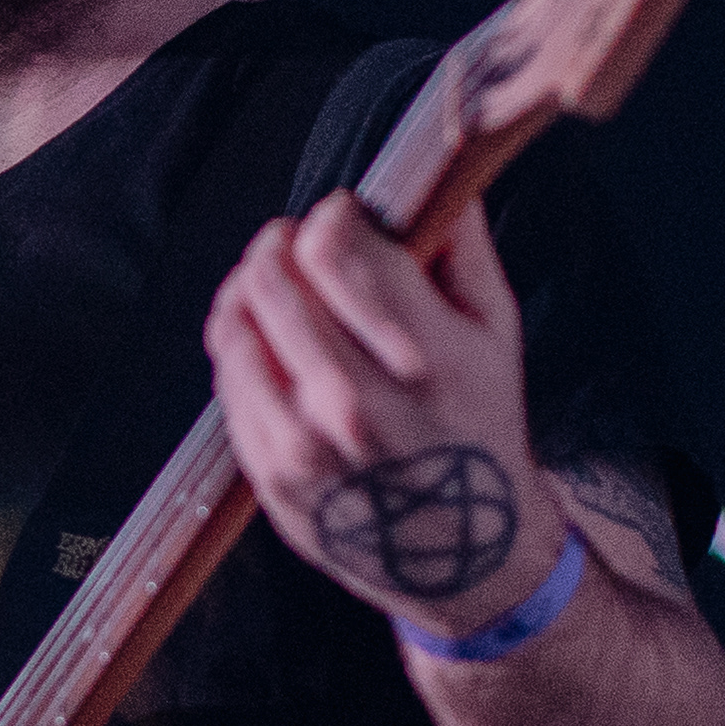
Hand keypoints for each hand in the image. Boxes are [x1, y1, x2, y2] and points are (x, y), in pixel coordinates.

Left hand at [205, 191, 566, 640]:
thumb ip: (460, 244)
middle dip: (284, 244)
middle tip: (300, 245)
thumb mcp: (497, 331)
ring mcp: (304, 442)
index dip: (332, 216)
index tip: (344, 220)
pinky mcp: (268, 471)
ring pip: (237, 321)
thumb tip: (432, 169)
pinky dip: (240, 344)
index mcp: (424, 357)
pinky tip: (270, 342)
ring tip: (278, 287)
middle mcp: (357, 401)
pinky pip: (227, 376)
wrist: (467, 556)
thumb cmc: (480, 427)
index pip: (335, 245)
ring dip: (252, 289)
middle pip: (276, 275)